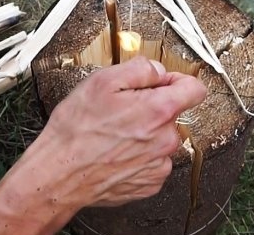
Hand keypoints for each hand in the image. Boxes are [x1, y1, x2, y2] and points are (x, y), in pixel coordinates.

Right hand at [0, 57, 205, 233]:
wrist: (58, 174)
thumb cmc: (76, 130)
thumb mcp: (102, 82)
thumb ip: (139, 69)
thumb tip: (158, 71)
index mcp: (159, 110)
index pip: (195, 89)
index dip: (178, 80)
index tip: (163, 82)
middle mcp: (166, 140)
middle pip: (172, 115)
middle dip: (151, 108)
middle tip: (120, 110)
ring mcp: (159, 165)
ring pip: (162, 139)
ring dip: (145, 134)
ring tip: (113, 135)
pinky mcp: (149, 184)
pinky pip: (153, 162)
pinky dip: (139, 156)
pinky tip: (115, 153)